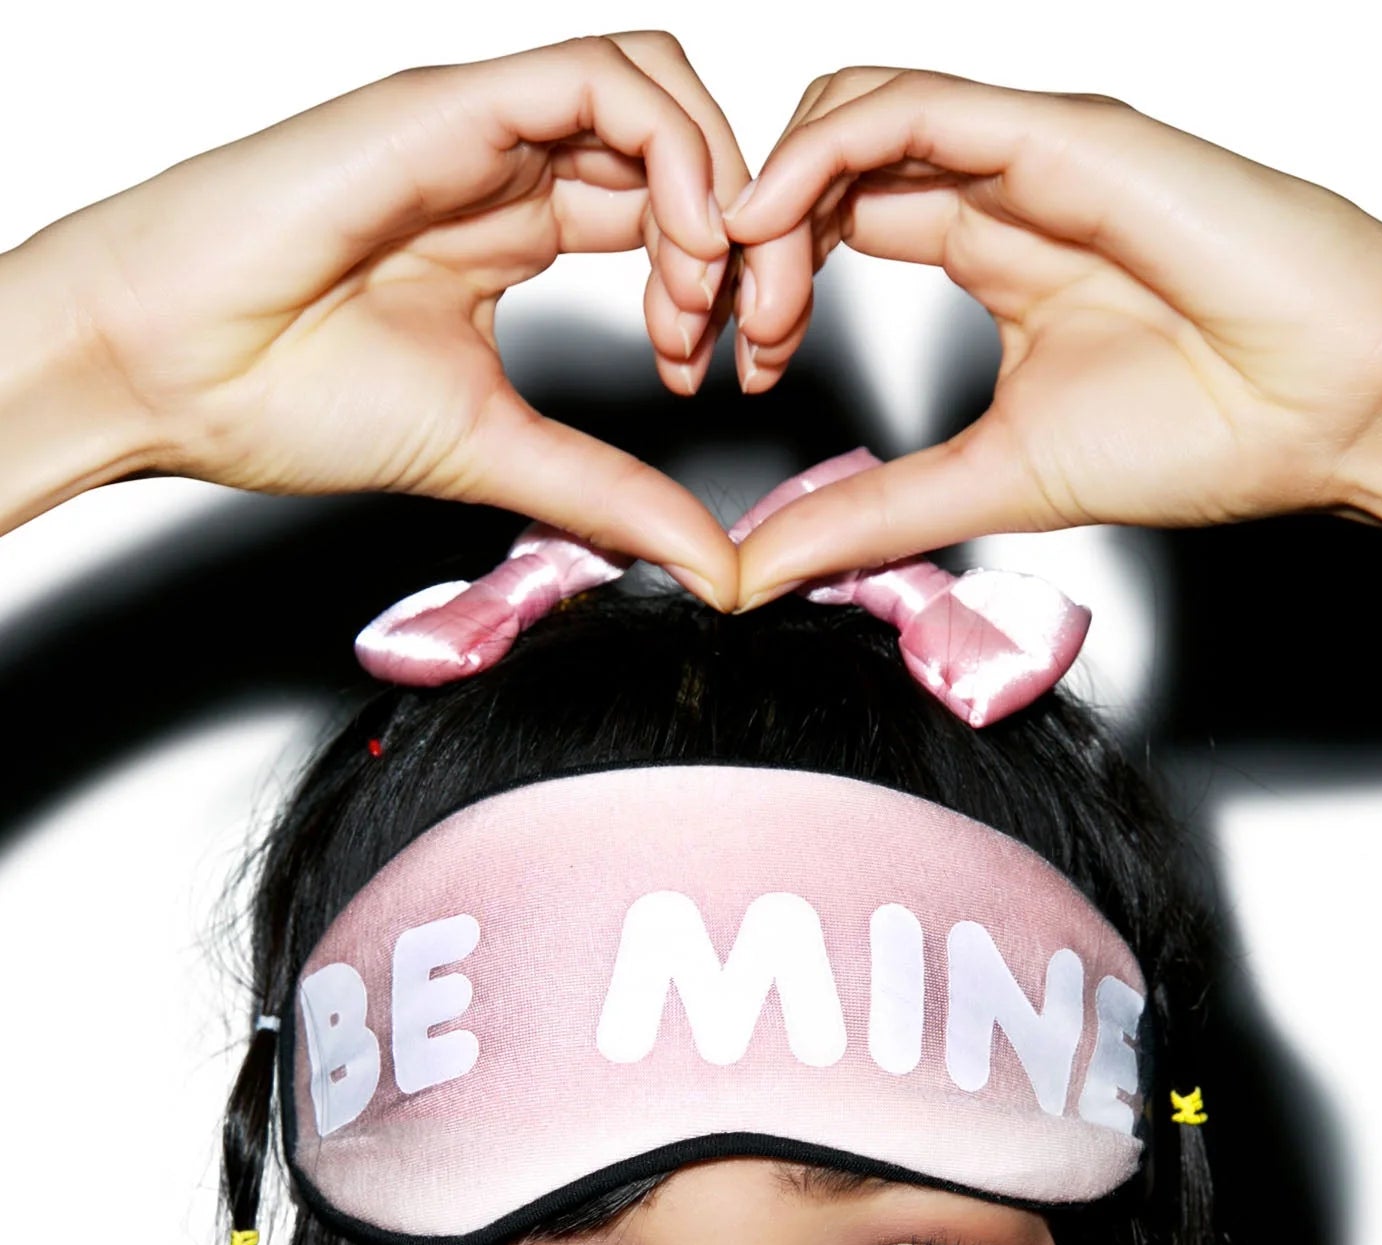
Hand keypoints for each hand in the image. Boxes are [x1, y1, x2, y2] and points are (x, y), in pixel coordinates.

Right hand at [1, 34, 759, 604]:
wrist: (165, 371)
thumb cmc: (280, 396)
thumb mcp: (495, 452)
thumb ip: (608, 495)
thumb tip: (709, 564)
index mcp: (508, 231)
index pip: (660, 213)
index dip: (720, 282)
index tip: (723, 370)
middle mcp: (502, 167)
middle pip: (676, 147)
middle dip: (746, 236)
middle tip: (750, 332)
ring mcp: (479, 128)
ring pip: (654, 90)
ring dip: (720, 184)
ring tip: (711, 289)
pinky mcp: (451, 105)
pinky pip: (602, 77)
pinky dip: (675, 149)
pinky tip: (683, 242)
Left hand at [724, 68, 1381, 605]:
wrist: (1328, 411)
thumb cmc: (1207, 431)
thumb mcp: (989, 481)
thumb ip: (871, 513)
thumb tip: (761, 567)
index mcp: (989, 250)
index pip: (834, 224)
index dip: (758, 283)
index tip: (722, 364)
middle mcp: (1001, 186)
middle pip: (824, 164)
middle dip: (740, 238)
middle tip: (706, 328)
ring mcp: (1028, 151)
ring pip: (852, 113)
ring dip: (770, 194)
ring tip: (739, 287)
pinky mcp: (1058, 134)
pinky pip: (912, 105)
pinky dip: (821, 151)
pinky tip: (773, 222)